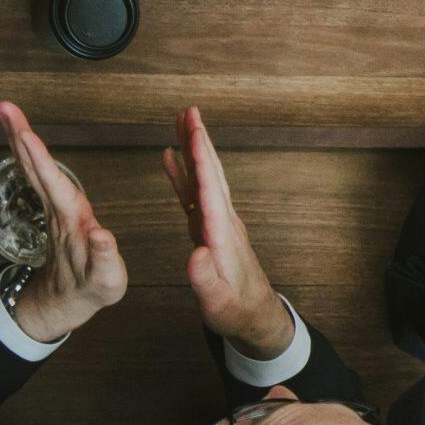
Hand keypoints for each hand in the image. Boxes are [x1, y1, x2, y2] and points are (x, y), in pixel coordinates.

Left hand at [0, 100, 125, 341]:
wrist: (66, 302)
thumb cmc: (90, 288)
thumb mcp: (105, 280)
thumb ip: (104, 257)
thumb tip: (102, 234)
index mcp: (71, 220)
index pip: (53, 184)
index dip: (39, 158)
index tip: (24, 133)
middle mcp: (58, 209)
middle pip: (34, 167)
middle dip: (19, 135)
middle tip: (3, 107)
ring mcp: (53, 208)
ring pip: (32, 167)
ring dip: (20, 139)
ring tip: (9, 113)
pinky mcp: (55, 208)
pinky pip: (38, 174)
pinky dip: (29, 153)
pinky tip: (24, 139)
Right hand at [162, 105, 290, 357]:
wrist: (253, 313)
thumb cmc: (235, 309)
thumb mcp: (218, 301)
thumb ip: (206, 279)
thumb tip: (197, 254)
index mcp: (222, 234)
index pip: (210, 189)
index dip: (201, 160)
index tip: (194, 132)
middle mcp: (222, 221)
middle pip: (211, 172)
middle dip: (200, 141)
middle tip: (189, 111)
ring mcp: (217, 221)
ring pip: (204, 176)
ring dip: (193, 148)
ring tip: (181, 122)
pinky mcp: (210, 227)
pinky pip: (194, 192)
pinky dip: (183, 172)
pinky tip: (172, 157)